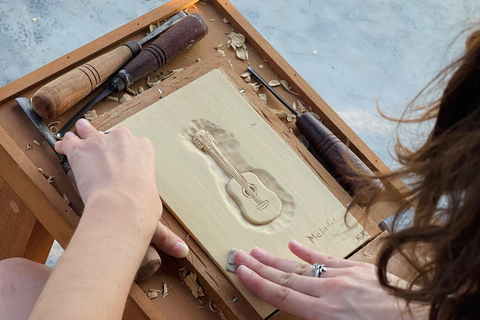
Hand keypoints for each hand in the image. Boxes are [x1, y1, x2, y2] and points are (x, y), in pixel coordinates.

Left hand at [55, 119, 187, 257]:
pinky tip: (62, 149)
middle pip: (114, 135)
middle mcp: (124, 140)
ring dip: (83, 135)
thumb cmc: (141, 208)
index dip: (127, 153)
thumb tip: (182, 252)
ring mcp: (100, 142)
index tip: (124, 165)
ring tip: (78, 137)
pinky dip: (65, 146)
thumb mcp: (155, 216)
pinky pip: (69, 142)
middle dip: (107, 143)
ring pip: (88, 132)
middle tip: (101, 155)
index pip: (137, 143)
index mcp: (145, 150)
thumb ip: (165, 233)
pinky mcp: (80, 150)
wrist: (120, 206)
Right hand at [234, 240, 427, 319]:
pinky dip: (307, 252)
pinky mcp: (356, 269)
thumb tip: (299, 311)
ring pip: (301, 266)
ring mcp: (342, 277)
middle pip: (285, 278)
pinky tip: (293, 244)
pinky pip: (326, 259)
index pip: (282, 295)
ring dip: (276, 259)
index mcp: (325, 314)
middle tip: (240, 255)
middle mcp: (328, 292)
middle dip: (260, 267)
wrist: (423, 315)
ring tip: (257, 250)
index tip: (242, 270)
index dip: (258, 282)